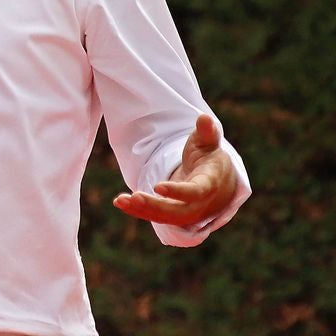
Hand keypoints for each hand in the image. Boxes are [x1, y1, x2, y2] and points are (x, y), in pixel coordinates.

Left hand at [112, 113, 237, 226]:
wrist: (216, 182)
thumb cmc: (209, 158)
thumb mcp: (209, 143)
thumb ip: (207, 132)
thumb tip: (204, 118)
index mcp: (209, 184)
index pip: (195, 192)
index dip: (178, 191)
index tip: (158, 186)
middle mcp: (198, 204)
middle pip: (177, 211)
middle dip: (155, 206)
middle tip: (135, 197)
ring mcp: (186, 213)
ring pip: (163, 217)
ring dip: (141, 210)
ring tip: (121, 200)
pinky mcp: (172, 215)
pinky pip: (154, 216)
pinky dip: (137, 211)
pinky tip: (120, 202)